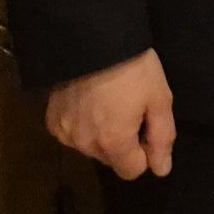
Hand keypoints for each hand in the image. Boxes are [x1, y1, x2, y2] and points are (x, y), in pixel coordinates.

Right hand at [45, 49, 173, 179]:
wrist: (91, 41)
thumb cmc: (133, 69)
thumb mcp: (159, 99)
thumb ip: (162, 138)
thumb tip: (161, 170)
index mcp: (114, 143)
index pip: (132, 171)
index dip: (145, 152)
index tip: (147, 127)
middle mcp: (85, 145)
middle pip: (112, 159)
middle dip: (124, 142)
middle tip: (130, 108)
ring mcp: (65, 134)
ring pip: (92, 147)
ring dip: (102, 134)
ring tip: (110, 101)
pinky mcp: (52, 122)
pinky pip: (73, 134)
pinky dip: (83, 125)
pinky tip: (90, 101)